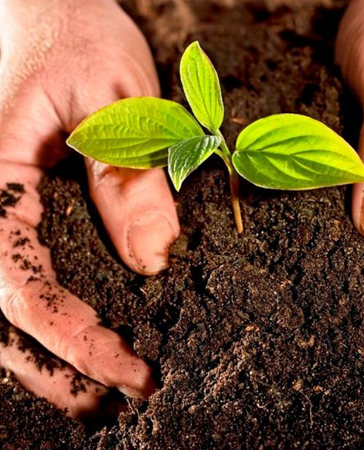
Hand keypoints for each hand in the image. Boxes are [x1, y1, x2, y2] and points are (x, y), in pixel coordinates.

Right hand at [0, 0, 179, 416]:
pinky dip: (49, 318)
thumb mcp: (115, 100)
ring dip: (49, 357)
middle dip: (57, 368)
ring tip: (99, 392)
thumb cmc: (71, 31)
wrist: (41, 2)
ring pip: (4, 304)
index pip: (20, 285)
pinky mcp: (7, 205)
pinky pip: (19, 274)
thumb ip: (129, 182)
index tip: (131, 372)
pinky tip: (82, 338)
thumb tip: (156, 260)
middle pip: (1, 315)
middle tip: (114, 402)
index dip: (74, 340)